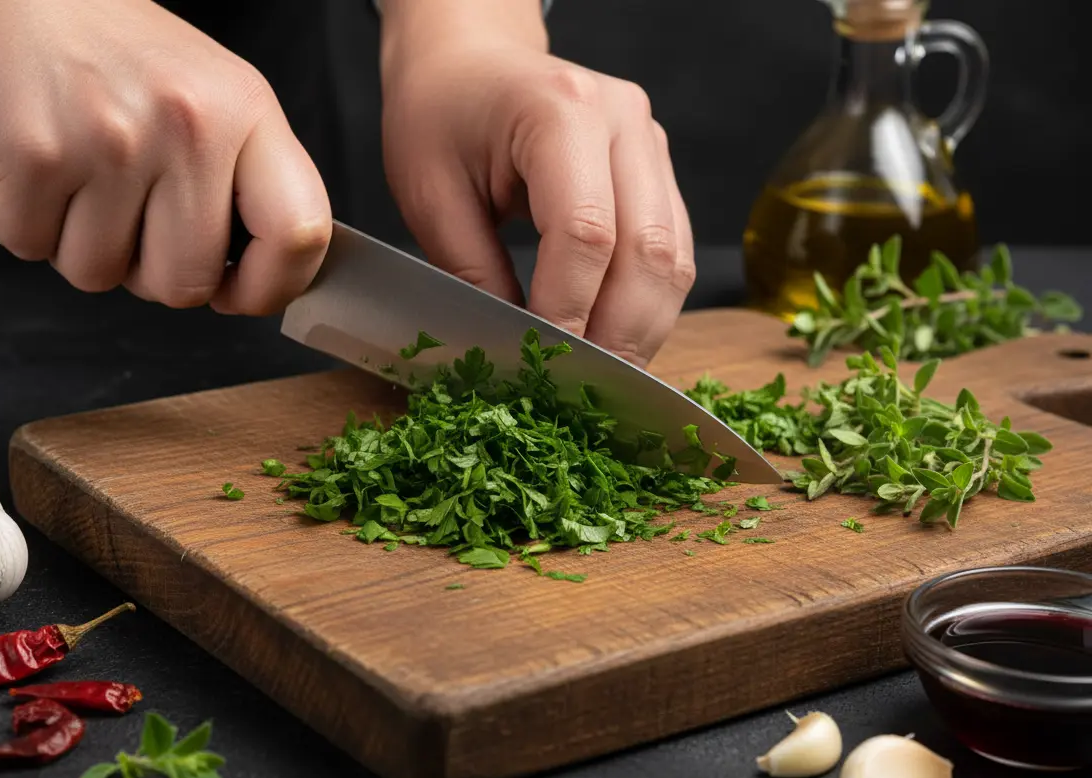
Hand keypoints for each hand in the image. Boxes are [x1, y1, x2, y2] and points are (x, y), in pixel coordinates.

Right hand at [0, 0, 330, 312]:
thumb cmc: (113, 51)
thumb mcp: (212, 95)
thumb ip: (245, 181)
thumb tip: (260, 278)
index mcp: (245, 111)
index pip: (299, 233)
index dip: (272, 287)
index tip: (242, 293)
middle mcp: (187, 126)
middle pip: (186, 284)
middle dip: (152, 273)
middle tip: (134, 217)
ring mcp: (109, 143)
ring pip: (101, 276)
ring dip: (82, 244)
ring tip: (80, 176)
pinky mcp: (33, 156)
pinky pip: (32, 247)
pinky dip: (26, 221)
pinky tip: (39, 166)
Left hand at [378, 1, 693, 366]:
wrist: (468, 57)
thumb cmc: (439, 114)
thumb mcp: (429, 194)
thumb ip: (472, 273)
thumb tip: (512, 352)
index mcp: (560, 112)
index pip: (587, 233)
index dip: (570, 310)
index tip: (543, 364)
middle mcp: (623, 121)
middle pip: (650, 252)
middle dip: (619, 335)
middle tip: (584, 393)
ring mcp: (650, 142)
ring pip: (675, 258)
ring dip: (643, 329)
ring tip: (602, 378)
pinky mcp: (658, 168)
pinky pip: (672, 250)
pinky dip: (648, 304)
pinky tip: (615, 338)